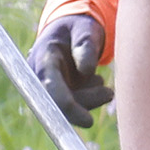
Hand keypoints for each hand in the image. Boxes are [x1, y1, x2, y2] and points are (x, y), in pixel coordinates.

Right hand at [31, 9, 113, 126]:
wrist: (72, 30)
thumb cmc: (79, 27)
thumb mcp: (85, 29)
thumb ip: (85, 45)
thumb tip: (86, 70)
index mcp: (44, 58)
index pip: (51, 88)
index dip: (68, 106)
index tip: (88, 122)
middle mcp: (41, 76)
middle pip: (58, 104)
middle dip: (85, 103)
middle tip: (109, 93)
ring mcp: (48, 87)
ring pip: (69, 107)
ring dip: (90, 100)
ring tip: (102, 82)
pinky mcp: (59, 93)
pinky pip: (75, 105)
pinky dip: (90, 98)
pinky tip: (96, 81)